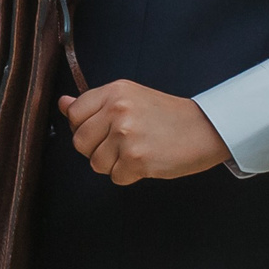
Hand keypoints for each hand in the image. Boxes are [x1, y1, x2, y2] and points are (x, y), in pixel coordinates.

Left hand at [59, 81, 231, 183]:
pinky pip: (115, 177)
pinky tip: (145, 161)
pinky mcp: (136, 159)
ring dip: (113, 164)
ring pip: (96, 163)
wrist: (205, 128)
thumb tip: (62, 104)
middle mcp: (117, 110)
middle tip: (122, 144)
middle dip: (97, 149)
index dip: (84, 128)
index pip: (74, 114)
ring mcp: (126, 135)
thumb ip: (94, 103)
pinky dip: (129, 175)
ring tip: (136, 151)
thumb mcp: (130, 98)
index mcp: (114, 92)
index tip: (101, 130)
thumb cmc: (168, 116)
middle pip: (80, 142)